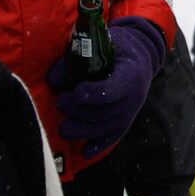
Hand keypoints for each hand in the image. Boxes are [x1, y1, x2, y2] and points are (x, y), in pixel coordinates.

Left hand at [52, 17, 165, 157]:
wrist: (142, 56)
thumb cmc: (117, 48)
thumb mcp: (101, 45)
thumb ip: (76, 60)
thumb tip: (52, 81)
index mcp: (131, 74)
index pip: (112, 91)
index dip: (92, 94)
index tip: (75, 92)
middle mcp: (135, 96)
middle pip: (104, 112)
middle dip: (78, 111)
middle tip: (61, 102)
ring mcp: (132, 111)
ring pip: (105, 128)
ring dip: (82, 130)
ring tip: (63, 127)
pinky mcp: (127, 121)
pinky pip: (114, 137)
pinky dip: (99, 145)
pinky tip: (84, 151)